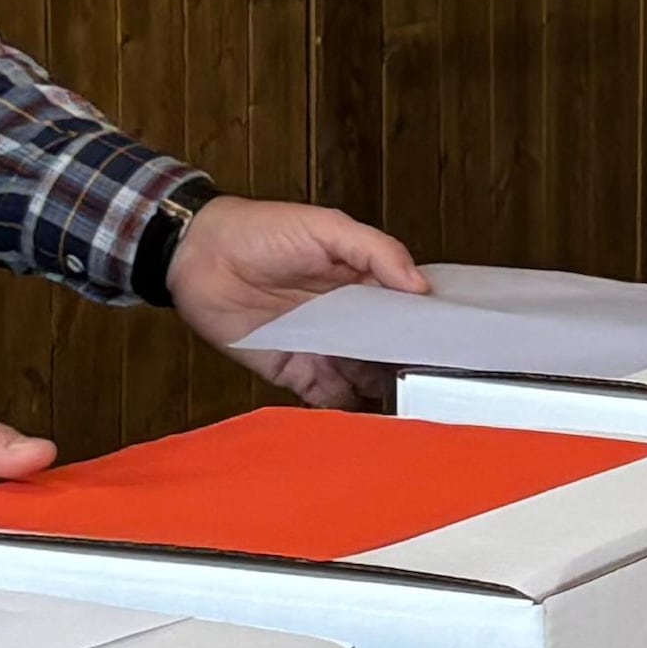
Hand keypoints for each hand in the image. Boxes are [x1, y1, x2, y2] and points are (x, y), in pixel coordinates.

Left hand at [169, 194, 429, 410]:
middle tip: (432, 386)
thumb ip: (375, 251)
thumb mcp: (326, 227)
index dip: (426, 329)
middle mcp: (348, 320)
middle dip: (409, 369)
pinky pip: (328, 399)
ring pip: (366, 380)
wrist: (196, 257)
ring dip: (384, 394)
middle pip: (390, 352)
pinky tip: (367, 420)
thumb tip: (420, 286)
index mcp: (363, 283)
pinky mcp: (294, 372)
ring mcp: (323, 348)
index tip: (451, 348)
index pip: (406, 312)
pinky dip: (347, 412)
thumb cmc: (259, 230)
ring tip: (407, 409)